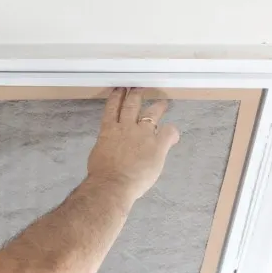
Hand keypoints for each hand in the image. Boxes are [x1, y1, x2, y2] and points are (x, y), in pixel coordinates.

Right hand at [86, 87, 179, 201]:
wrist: (113, 183)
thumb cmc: (102, 174)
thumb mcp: (99, 153)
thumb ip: (107, 144)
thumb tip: (111, 145)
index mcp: (109, 130)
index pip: (112, 108)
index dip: (117, 97)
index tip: (120, 90)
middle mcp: (126, 127)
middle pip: (132, 104)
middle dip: (136, 94)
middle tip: (139, 88)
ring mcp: (143, 134)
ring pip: (152, 113)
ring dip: (158, 106)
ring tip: (162, 103)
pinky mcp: (157, 144)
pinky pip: (169, 132)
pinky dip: (172, 132)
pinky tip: (172, 134)